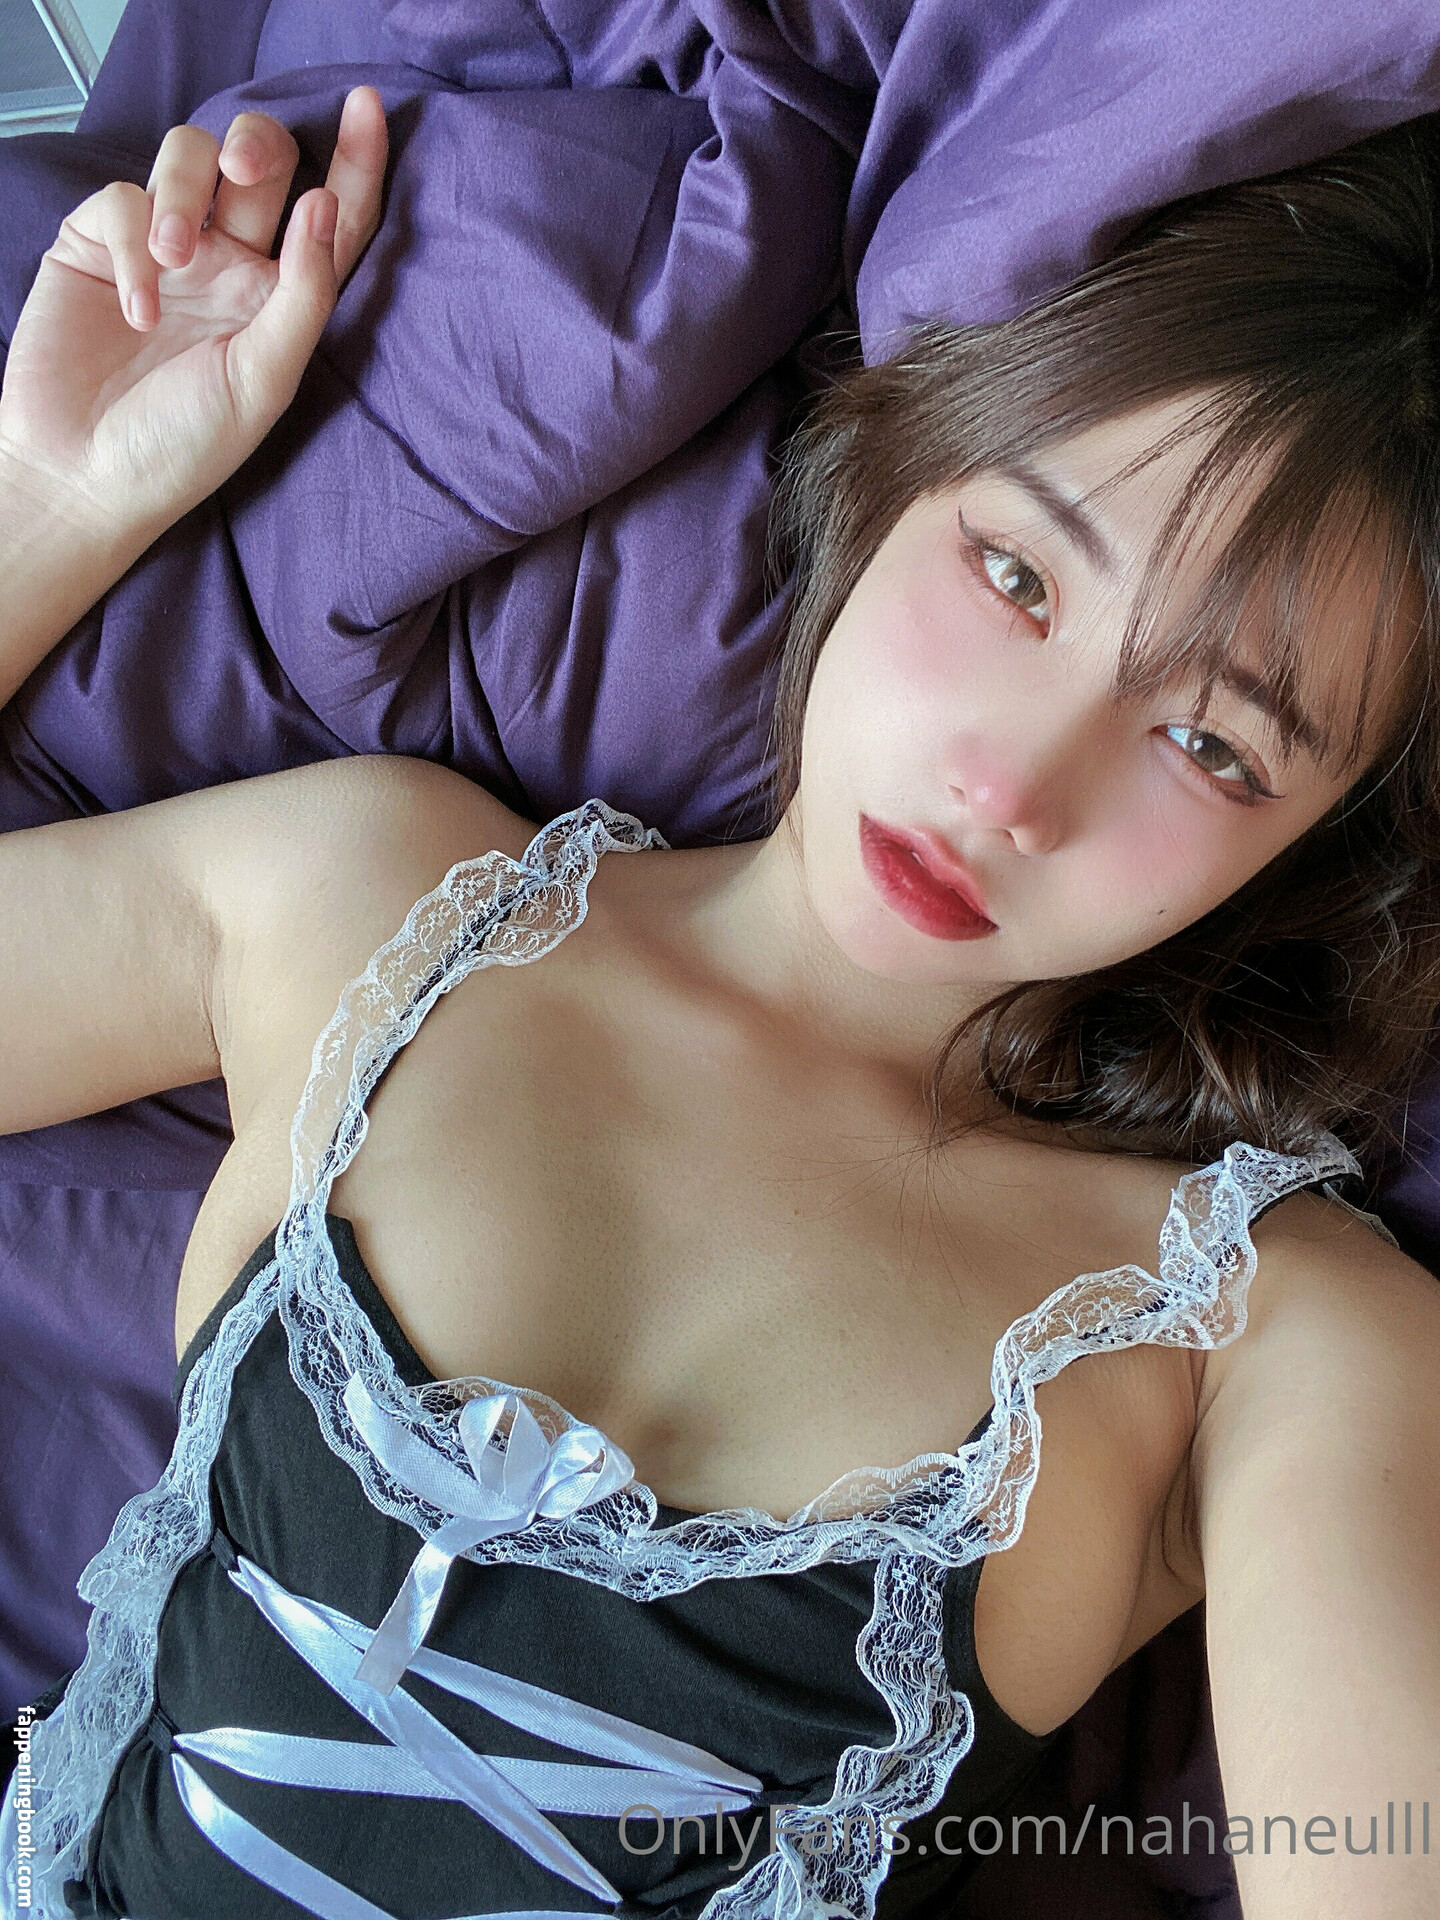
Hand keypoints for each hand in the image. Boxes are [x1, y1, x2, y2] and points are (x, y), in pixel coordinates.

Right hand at [0, 87, 386, 545]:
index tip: (368, 106)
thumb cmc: (186, 445)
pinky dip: (131, 242)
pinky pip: (122, 198)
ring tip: (174, 259)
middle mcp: (228, 264)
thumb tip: (328, 203)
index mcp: (281, 297)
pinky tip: (136, 307)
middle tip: (246, 173)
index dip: (355, 159)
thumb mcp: (265, 378)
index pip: (330, 215)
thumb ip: (304, 294)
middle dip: (255, 145)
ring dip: (181, 193)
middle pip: (256, 160)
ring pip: (186, 157)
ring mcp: (165, 250)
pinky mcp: (99, 245)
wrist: (88, 477)